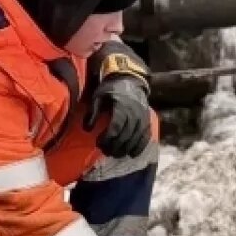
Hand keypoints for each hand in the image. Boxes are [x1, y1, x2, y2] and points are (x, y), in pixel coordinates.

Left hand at [84, 42, 151, 158]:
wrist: (130, 81)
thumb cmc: (111, 90)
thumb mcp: (98, 96)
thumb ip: (92, 112)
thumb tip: (87, 129)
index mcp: (122, 107)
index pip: (115, 127)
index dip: (107, 138)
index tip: (98, 142)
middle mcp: (135, 114)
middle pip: (125, 136)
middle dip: (114, 146)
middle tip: (105, 151)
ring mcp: (143, 119)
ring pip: (135, 139)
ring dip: (124, 149)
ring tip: (114, 154)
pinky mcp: (148, 122)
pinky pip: (145, 138)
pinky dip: (139, 147)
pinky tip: (131, 154)